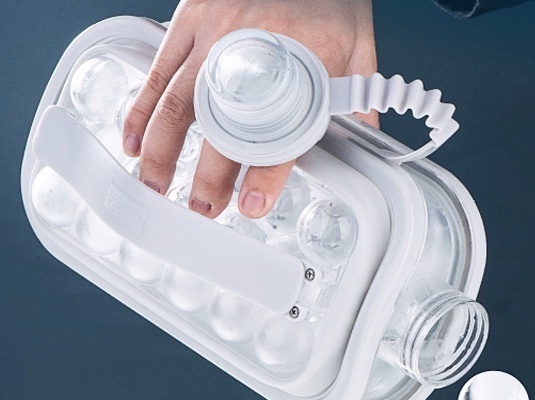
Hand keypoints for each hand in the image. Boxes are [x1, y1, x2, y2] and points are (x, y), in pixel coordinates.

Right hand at [122, 0, 376, 218]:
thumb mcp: (358, 51)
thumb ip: (357, 103)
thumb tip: (361, 147)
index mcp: (300, 59)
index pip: (281, 132)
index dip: (265, 175)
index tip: (253, 205)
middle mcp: (250, 48)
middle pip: (222, 125)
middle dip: (208, 174)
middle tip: (204, 208)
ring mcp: (212, 32)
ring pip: (178, 101)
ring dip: (164, 150)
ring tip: (158, 187)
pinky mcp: (189, 18)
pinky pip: (158, 68)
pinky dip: (142, 108)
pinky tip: (134, 140)